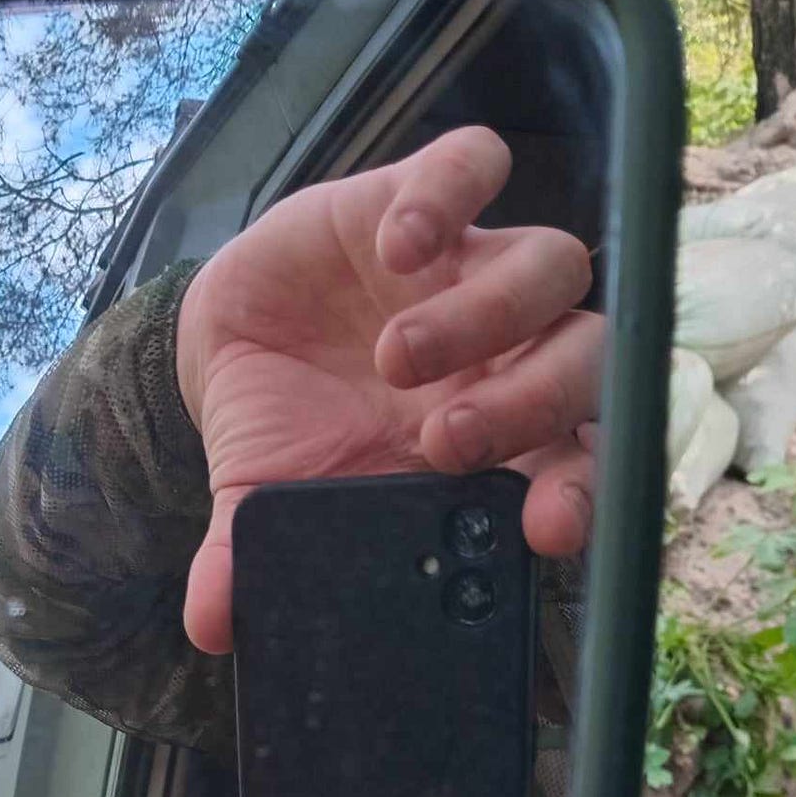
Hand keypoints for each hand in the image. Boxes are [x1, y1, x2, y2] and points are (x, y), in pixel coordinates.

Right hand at [175, 126, 599, 654]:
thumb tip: (210, 628)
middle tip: (443, 439)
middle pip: (585, 358)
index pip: (580, 462)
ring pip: (549, 268)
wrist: (233, 344)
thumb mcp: (261, 501)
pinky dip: (448, 198)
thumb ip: (250, 560)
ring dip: (485, 315)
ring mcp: (473, 267)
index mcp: (494, 438)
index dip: (580, 493)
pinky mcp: (426, 196)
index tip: (542, 528)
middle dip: (529, 402)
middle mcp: (507, 351)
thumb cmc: (279, 430)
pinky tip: (394, 246)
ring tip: (393, 358)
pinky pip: (475, 168)